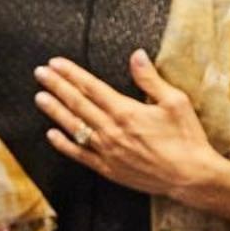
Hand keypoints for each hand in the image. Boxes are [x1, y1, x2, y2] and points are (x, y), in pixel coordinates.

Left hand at [33, 50, 223, 200]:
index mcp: (126, 111)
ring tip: (40, 97)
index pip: (91, 87)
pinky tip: (52, 134)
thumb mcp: (175, 101)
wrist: (190, 175)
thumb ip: (150, 79)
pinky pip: (80, 155)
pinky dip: (64, 144)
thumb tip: (137, 55)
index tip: (56, 63)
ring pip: (74, 127)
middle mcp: (112, 130)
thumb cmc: (186, 137)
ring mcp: (108, 151)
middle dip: (57, 86)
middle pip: (77, 104)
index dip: (72, 74)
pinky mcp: (109, 169)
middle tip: (40, 73)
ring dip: (55, 111)